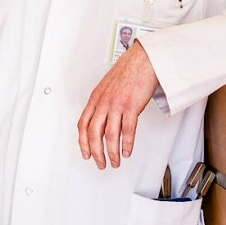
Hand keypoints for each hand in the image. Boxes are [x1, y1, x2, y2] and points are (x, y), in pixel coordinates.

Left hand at [78, 42, 159, 168]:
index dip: (83, 142)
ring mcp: (116, 105)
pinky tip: (127, 151)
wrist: (143, 61)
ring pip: (109, 135)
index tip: (86, 153)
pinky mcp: (131, 106)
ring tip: (115, 161)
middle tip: (100, 163)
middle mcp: (103, 103)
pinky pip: (127, 130)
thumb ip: (102, 104)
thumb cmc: (128, 73)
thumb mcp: (107, 88)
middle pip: (94, 134)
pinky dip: (126, 144)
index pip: (83, 125)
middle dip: (96, 152)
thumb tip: (100, 120)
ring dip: (112, 152)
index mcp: (95, 99)